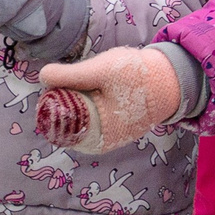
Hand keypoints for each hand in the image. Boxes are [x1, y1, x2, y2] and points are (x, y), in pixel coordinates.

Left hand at [33, 45, 180, 153]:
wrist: (171, 79)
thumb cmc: (136, 76)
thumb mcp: (100, 70)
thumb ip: (70, 75)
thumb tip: (42, 76)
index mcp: (93, 135)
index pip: (57, 123)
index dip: (53, 101)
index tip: (59, 83)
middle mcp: (99, 143)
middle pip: (67, 123)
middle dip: (67, 101)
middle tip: (77, 79)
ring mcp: (108, 138)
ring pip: (80, 120)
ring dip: (79, 103)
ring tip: (91, 84)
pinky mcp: (116, 130)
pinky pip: (94, 119)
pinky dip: (92, 105)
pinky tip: (99, 91)